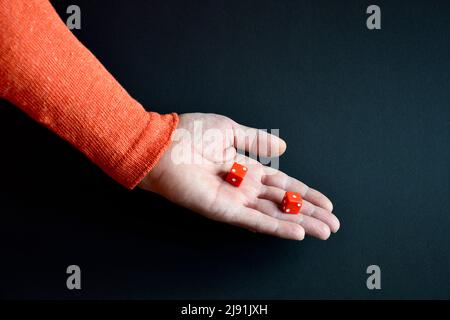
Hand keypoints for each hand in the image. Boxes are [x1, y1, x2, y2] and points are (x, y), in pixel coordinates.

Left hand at [139, 113, 339, 239]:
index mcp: (246, 168)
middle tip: (333, 224)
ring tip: (325, 231)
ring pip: (274, 214)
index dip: (306, 193)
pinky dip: (276, 226)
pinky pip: (254, 220)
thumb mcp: (231, 130)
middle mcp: (243, 187)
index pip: (283, 184)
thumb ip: (257, 141)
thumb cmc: (190, 133)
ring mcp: (234, 200)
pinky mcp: (223, 210)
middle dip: (310, 213)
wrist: (162, 145)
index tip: (327, 202)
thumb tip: (283, 147)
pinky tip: (297, 232)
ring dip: (301, 223)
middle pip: (284, 203)